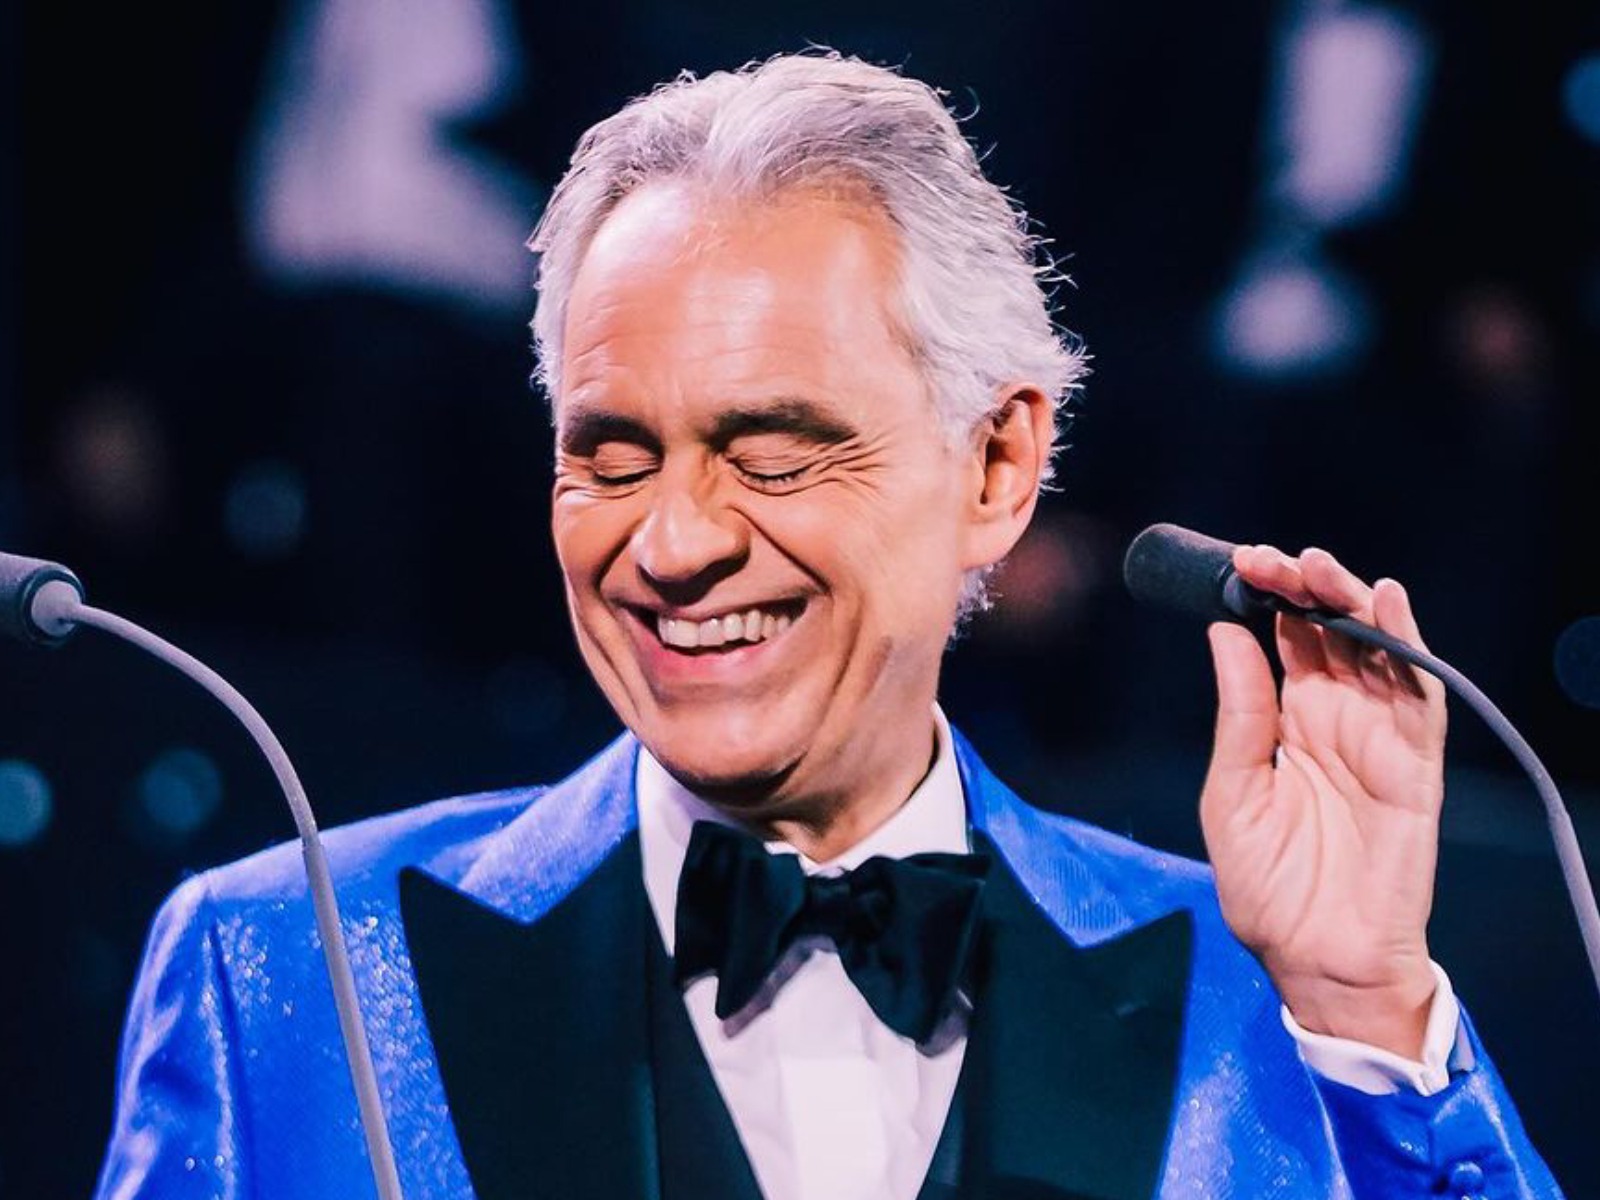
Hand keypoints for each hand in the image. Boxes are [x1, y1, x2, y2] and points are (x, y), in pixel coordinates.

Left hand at [1201, 545, 1446, 1057]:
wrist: (1317, 961)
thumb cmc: (1269, 890)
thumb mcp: (1232, 795)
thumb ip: (1238, 716)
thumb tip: (1225, 635)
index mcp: (1287, 722)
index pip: (1284, 639)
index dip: (1267, 597)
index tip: (1239, 563)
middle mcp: (1335, 718)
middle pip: (1327, 630)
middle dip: (1302, 586)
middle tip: (1270, 560)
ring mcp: (1377, 737)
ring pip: (1373, 648)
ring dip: (1349, 601)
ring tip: (1316, 567)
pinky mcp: (1413, 763)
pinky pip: (1419, 694)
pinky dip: (1408, 645)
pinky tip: (1386, 603)